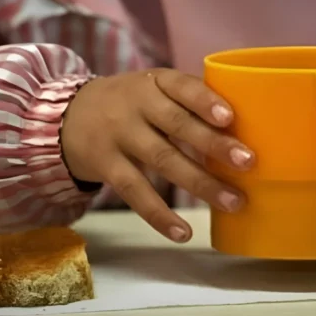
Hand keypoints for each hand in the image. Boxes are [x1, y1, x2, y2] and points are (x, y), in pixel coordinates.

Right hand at [60, 69, 253, 242]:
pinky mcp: (105, 165)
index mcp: (156, 82)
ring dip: (200, 183)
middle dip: (214, 144)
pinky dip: (159, 215)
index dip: (205, 101)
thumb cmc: (131, 103)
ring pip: (163, 160)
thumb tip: (242, 136)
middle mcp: (136, 105)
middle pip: (178, 124)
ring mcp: (119, 135)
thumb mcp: (153, 89)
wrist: (66, 115)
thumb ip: (188, 104)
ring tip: (233, 202)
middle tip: (248, 162)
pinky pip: (135, 191)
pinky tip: (183, 233)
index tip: (230, 118)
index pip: (183, 86)